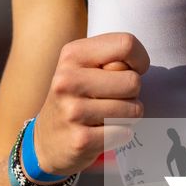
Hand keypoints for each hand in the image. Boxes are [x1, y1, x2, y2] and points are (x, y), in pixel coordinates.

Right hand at [32, 32, 148, 176]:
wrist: (46, 141)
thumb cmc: (75, 98)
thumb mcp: (83, 68)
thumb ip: (111, 59)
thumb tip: (136, 68)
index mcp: (72, 55)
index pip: (126, 44)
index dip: (140, 59)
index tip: (131, 71)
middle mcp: (67, 81)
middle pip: (133, 81)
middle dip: (132, 93)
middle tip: (112, 98)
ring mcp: (72, 112)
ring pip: (133, 109)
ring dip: (127, 116)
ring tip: (106, 116)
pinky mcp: (81, 140)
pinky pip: (124, 132)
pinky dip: (120, 133)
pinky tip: (102, 132)